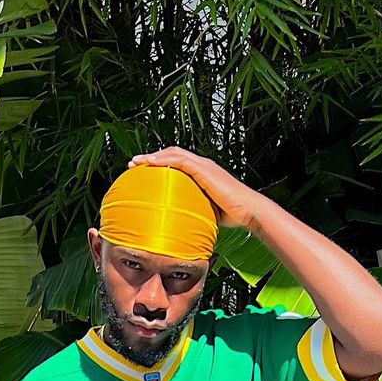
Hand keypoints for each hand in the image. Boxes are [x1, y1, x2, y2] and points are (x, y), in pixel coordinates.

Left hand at [126, 147, 263, 230]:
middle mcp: (203, 165)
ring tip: (136, 162)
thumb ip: (194, 212)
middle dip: (151, 157)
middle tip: (134, 164)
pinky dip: (162, 160)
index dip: (160, 164)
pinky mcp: (204, 170)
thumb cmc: (232, 215)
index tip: (144, 170)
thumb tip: (180, 226)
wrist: (248, 211)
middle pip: (172, 154)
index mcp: (203, 173)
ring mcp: (203, 166)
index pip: (178, 162)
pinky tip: (149, 164)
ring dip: (152, 156)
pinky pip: (179, 161)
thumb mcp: (207, 211)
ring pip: (172, 154)